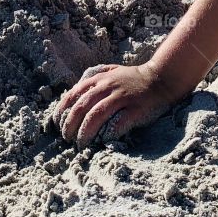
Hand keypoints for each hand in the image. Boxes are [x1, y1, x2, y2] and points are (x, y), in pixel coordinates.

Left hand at [50, 61, 176, 146]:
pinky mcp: (135, 109)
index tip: (57, 124)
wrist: (160, 79)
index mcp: (100, 79)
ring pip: (96, 115)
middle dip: (70, 124)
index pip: (74, 94)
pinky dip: (108, 133)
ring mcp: (122, 97)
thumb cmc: (133, 79)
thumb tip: (74, 94)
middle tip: (67, 138)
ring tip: (80, 143)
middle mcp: (108, 87)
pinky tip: (103, 141)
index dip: (62, 110)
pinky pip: (118, 123)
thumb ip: (93, 79)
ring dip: (85, 131)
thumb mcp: (111, 72)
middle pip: (82, 107)